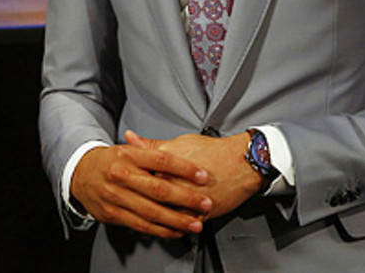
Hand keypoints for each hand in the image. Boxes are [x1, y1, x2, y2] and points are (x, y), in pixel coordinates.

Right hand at [70, 132, 212, 238]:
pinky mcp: (113, 214)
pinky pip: (141, 225)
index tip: (203, 175)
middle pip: (159, 189)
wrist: (80, 173)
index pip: (161, 160)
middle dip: (186, 198)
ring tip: (196, 223)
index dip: (184, 168)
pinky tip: (175, 231)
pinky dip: (160, 230)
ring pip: (151, 211)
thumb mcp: (127, 150)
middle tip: (206, 203)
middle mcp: (121, 175)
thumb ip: (151, 150)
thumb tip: (178, 147)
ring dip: (177, 220)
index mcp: (127, 155)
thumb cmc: (109, 161)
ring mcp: (116, 196)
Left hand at [128, 130, 262, 218]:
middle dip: (137, 201)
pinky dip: (174, 227)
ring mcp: (188, 201)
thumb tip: (130, 138)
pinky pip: (183, 224)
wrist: (242, 163)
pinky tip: (168, 225)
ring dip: (154, 217)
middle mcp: (175, 184)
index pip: (138, 177)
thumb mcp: (178, 142)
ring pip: (164, 214)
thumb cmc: (213, 151)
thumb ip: (151, 144)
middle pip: (148, 198)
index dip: (128, 182)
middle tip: (130, 201)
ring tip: (147, 215)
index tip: (122, 184)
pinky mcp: (201, 213)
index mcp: (166, 166)